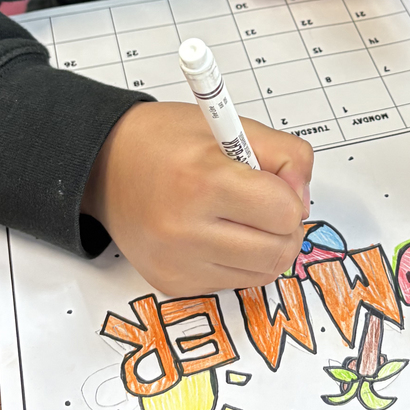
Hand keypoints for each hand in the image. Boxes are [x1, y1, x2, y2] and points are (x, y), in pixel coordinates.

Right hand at [81, 102, 312, 295]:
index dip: (290, 194)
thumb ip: (285, 154)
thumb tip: (304, 199)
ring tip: (243, 216)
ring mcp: (178, 263)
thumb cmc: (168, 140)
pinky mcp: (172, 284)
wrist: (106, 165)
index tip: (276, 182)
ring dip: (266, 246)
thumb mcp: (232, 125)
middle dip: (286, 226)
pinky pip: (233, 283)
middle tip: (267, 202)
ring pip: (262, 273)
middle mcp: (186, 229)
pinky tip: (218, 232)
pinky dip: (239, 261)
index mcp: (204, 180)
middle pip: (279, 250)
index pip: (284, 211)